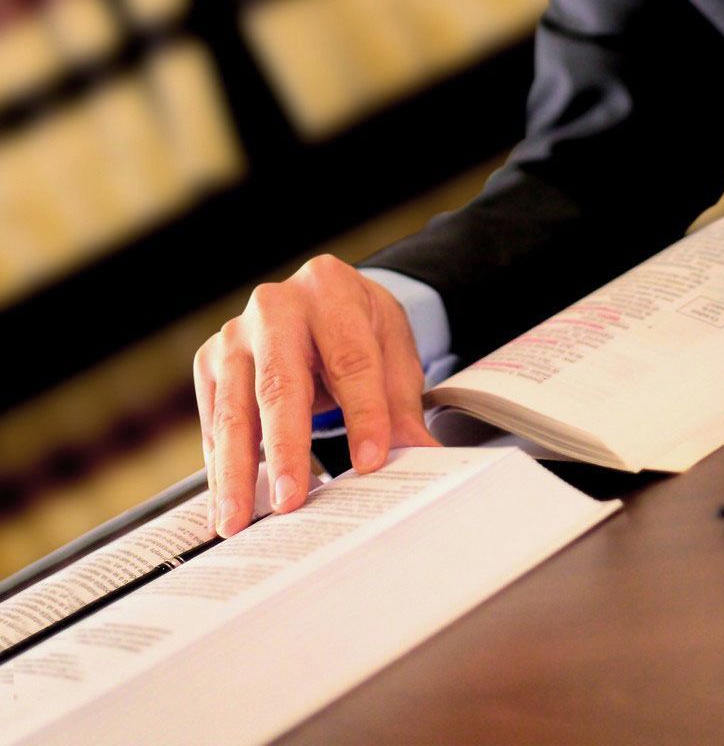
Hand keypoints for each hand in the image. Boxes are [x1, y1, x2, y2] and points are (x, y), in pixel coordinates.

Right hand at [193, 254, 437, 536]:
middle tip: (291, 502)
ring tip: (240, 521)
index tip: (371, 463)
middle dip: (286, 449)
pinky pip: (214, 423)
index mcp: (330, 290)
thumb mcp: (393, 350)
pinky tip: (229, 504)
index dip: (364, 413)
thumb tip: (424, 458)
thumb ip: (403, 404)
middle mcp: (275, 308)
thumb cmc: (359, 328)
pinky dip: (221, 468)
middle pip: (280, 385)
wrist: (322, 301)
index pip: (351, 359)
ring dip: (236, 472)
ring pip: (234, 410)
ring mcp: (235, 335)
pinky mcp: (211, 363)